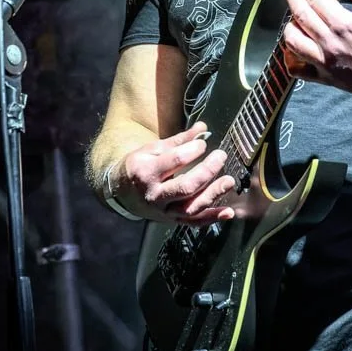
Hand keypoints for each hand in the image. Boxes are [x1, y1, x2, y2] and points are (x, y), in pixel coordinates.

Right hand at [110, 121, 235, 223]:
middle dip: (207, 171)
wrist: (122, 191)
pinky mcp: (171, 220)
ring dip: (213, 195)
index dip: (192, 150)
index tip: (203, 143)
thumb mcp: (153, 149)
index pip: (174, 161)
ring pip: (191, 208)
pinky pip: (193, 223)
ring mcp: (163, 211)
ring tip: (229, 181)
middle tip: (221, 156)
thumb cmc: (139, 166)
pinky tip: (228, 212)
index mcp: (146, 172)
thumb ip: (179, 140)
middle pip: (186, 187)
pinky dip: (212, 218)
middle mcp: (154, 195)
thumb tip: (203, 128)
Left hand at [282, 0, 351, 97]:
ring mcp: (326, 63)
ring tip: (296, 18)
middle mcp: (332, 44)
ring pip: (293, 42)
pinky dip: (290, 58)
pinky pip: (297, 70)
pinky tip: (294, 47)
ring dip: (290, 26)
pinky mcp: (325, 79)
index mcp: (346, 24)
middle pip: (301, 16)